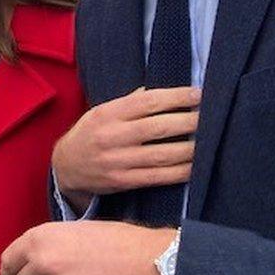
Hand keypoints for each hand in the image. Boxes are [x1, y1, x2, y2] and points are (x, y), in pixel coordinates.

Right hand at [52, 86, 200, 211]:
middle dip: (189, 121)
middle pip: (158, 128)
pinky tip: (195, 165)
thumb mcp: (101, 112)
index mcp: (107, 114)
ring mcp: (117, 161)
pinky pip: (158, 177)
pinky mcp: (123, 181)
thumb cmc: (89, 133)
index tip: (197, 94)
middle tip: (209, 116)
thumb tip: (160, 92)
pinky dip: (181, 172)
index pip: (147, 102)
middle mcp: (112, 137)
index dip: (176, 97)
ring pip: (162, 155)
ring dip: (190, 148)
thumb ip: (129, 102)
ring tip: (208, 140)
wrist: (65, 166)